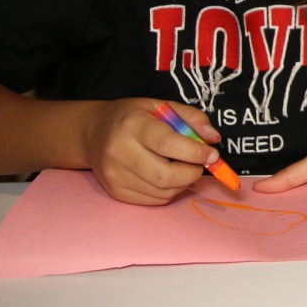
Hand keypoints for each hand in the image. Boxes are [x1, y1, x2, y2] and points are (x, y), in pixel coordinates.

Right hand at [82, 98, 217, 204]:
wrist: (93, 133)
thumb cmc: (133, 117)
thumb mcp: (161, 106)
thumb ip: (191, 118)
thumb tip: (213, 138)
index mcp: (133, 125)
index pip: (167, 144)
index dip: (195, 153)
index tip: (212, 154)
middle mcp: (119, 152)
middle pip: (165, 175)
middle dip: (192, 173)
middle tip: (200, 164)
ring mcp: (115, 175)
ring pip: (162, 192)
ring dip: (183, 183)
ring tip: (185, 168)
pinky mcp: (115, 191)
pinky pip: (153, 200)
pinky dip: (169, 192)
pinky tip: (169, 177)